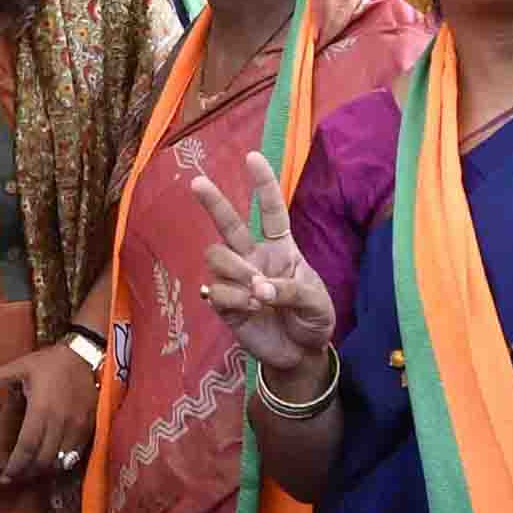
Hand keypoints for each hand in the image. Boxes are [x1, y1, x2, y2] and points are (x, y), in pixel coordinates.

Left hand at [0, 339, 99, 483]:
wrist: (84, 357)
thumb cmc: (51, 363)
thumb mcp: (22, 365)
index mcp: (41, 409)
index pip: (27, 447)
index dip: (16, 465)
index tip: (5, 476)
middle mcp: (60, 422)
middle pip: (43, 460)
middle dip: (27, 473)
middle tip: (15, 477)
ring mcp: (77, 427)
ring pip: (61, 461)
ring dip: (44, 471)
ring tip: (31, 472)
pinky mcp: (88, 427)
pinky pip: (75, 454)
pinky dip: (62, 463)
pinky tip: (51, 462)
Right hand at [191, 157, 336, 374]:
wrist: (300, 355)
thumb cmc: (313, 320)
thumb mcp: (315, 302)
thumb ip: (289, 290)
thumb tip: (258, 288)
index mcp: (282, 249)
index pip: (271, 211)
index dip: (263, 184)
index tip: (252, 157)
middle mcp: (255, 258)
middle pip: (229, 224)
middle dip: (213, 202)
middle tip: (197, 182)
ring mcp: (237, 279)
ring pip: (217, 256)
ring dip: (236, 270)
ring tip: (256, 293)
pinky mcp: (224, 303)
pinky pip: (216, 290)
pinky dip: (233, 299)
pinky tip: (248, 308)